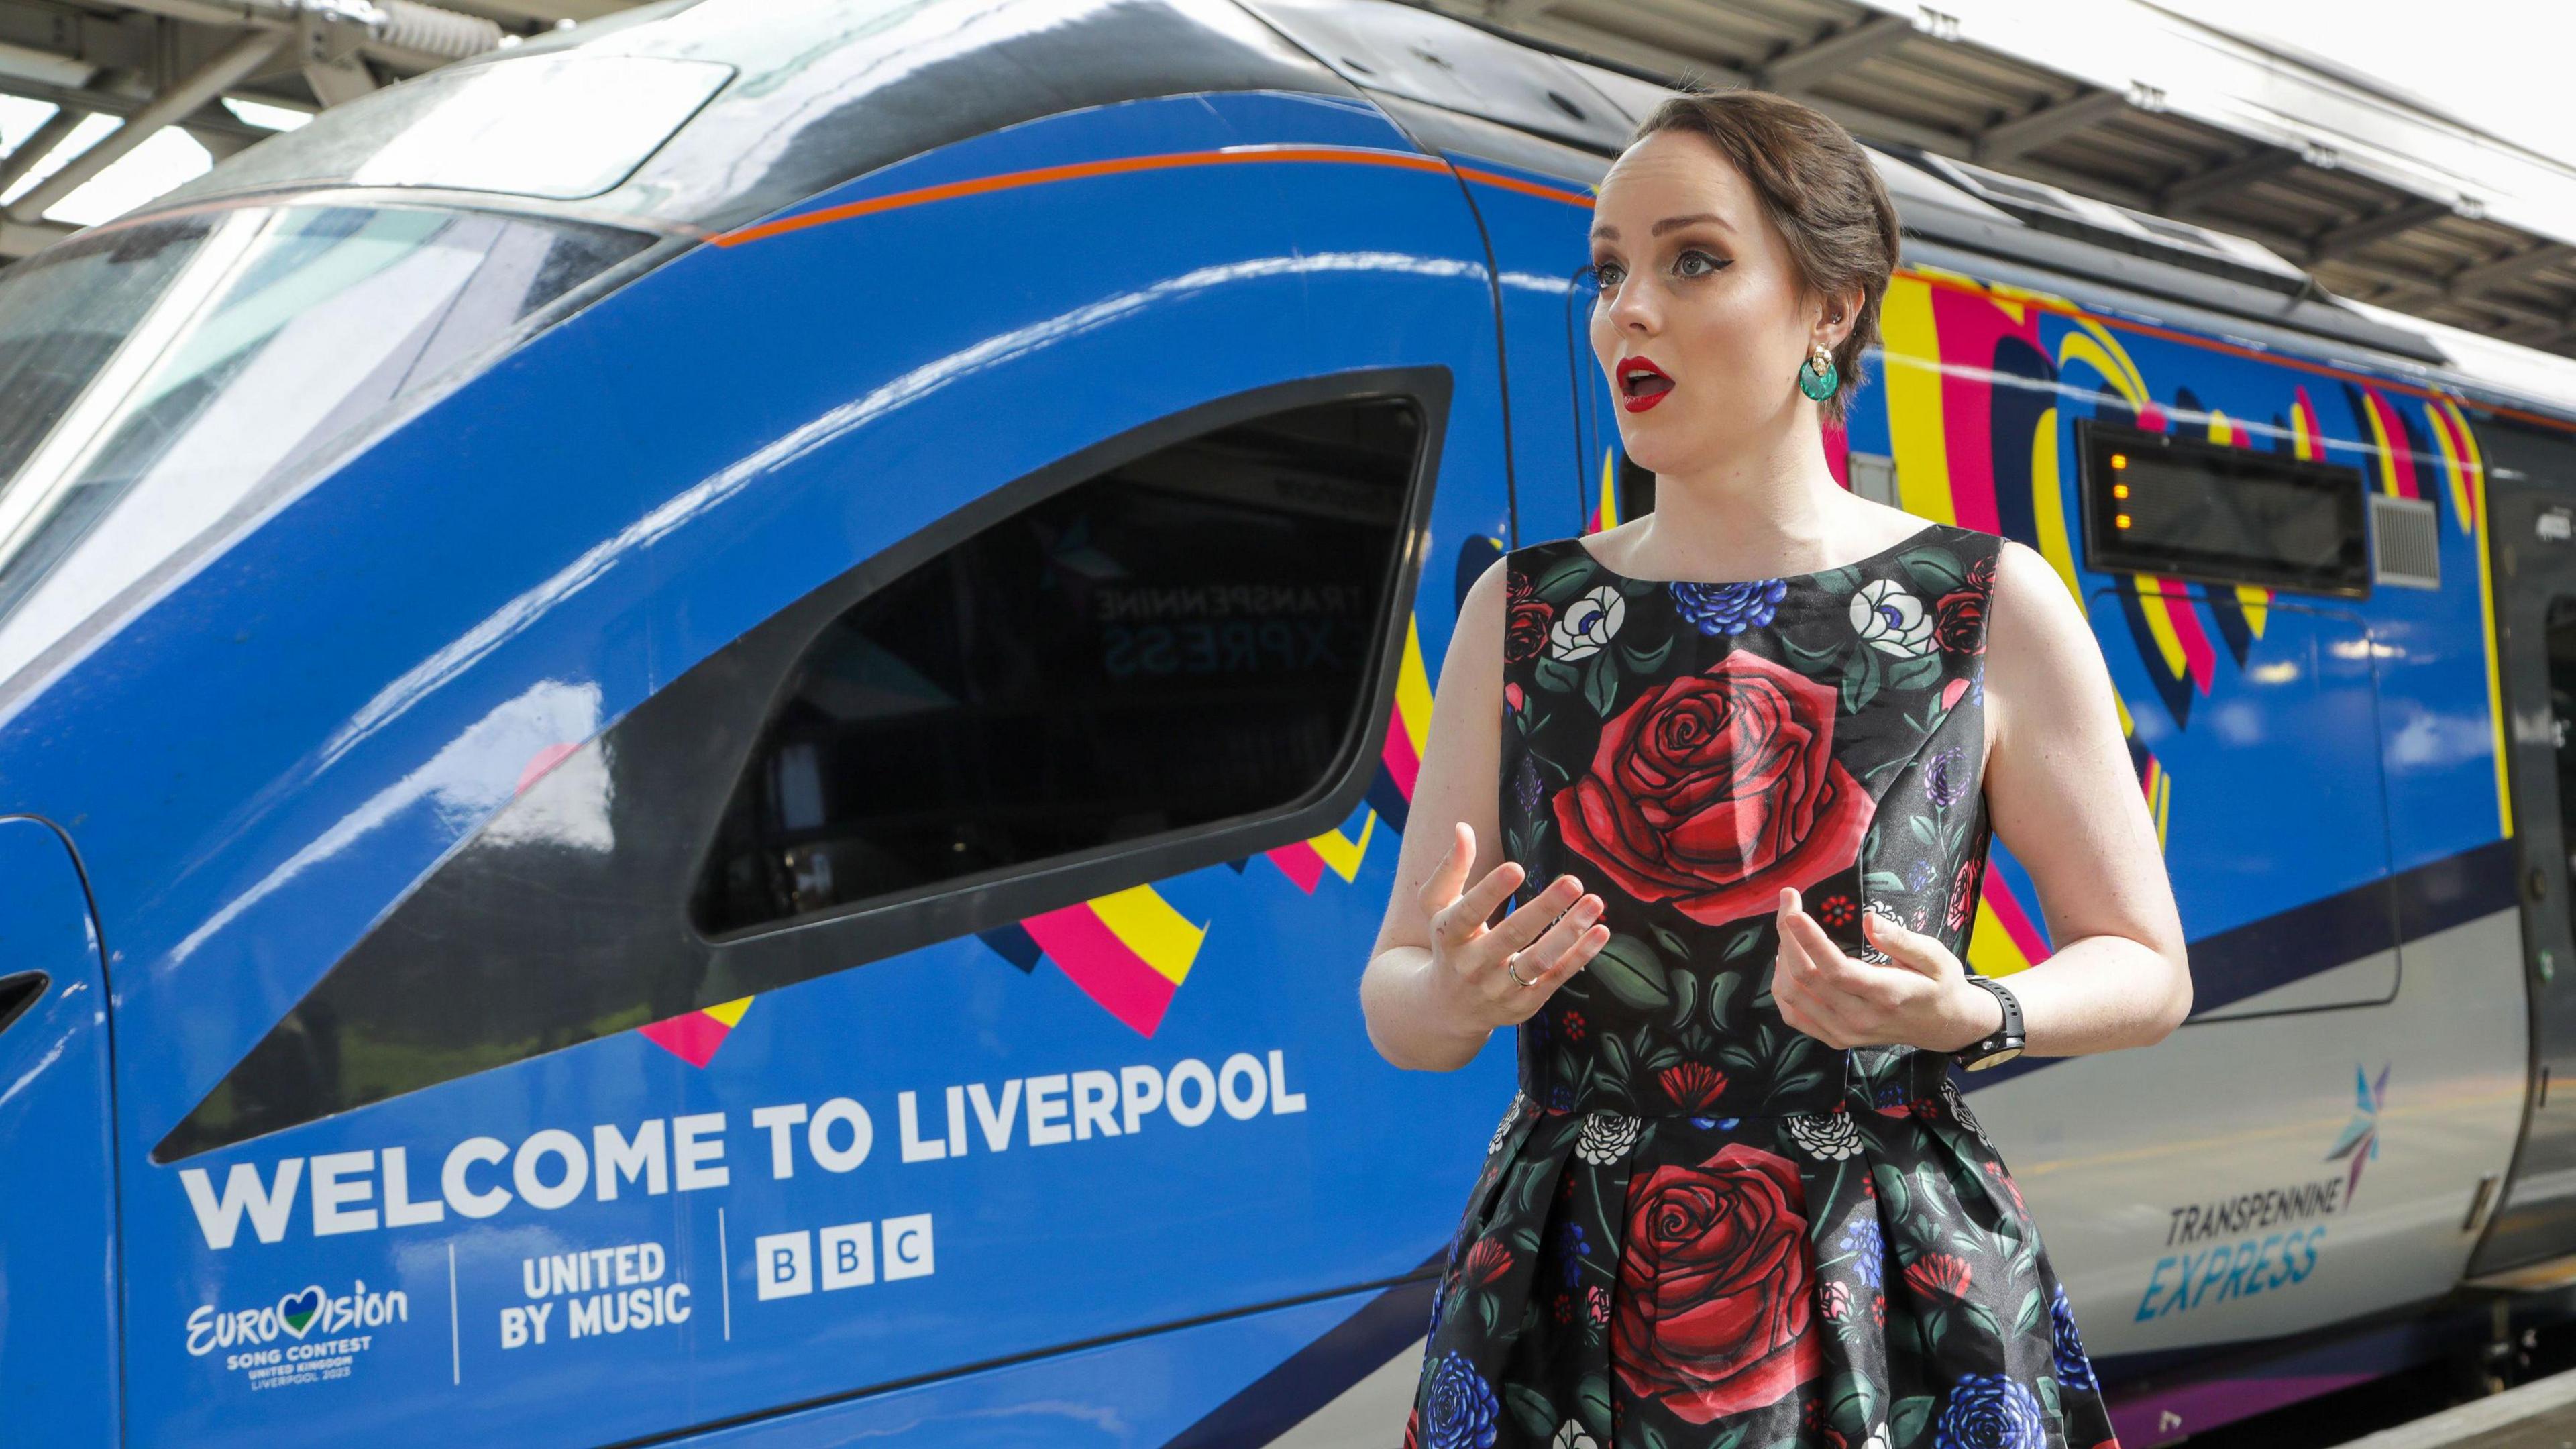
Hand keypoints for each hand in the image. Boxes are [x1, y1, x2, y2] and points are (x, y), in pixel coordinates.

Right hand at [1419, 822, 1608, 1031]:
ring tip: (1594, 902)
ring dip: (1569, 932)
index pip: (1468, 913)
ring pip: (1538, 961)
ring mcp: (1499, 989)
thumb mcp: (1437, 907)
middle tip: (1573, 881)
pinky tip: (1600, 932)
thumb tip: (1463, 827)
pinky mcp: (1524, 1004)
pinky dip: (1580, 956)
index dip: (1491, 891)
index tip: (1518, 867)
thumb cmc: (1449, 944)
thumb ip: (1450, 868)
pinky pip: (1555, 978)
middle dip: (1544, 908)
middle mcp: (1472, 966)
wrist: (1448, 1008)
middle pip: (1511, 936)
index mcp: (1449, 936)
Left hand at [1770, 885, 1999, 1051]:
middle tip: (1788, 902)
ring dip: (1783, 959)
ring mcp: (1845, 1033)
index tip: (1793, 911)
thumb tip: (1869, 919)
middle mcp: (1860, 1018)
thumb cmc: (1940, 984)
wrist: (1946, 1026)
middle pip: (1807, 978)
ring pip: (1793, 996)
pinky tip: (1787, 963)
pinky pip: (1794, 1016)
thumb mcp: (1934, 956)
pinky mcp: (1835, 1039)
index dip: (1810, 941)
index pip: (1837, 970)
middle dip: (1788, 936)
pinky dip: (1783, 987)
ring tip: (1790, 929)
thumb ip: (1901, 939)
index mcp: (1887, 995)